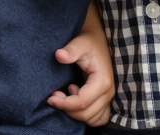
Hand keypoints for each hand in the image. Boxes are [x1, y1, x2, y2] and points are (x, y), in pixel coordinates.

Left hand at [49, 0, 114, 125]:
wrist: (98, 41)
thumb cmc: (89, 42)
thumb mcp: (80, 43)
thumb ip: (70, 50)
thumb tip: (59, 55)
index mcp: (102, 81)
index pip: (82, 102)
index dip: (64, 104)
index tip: (50, 97)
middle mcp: (108, 93)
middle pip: (86, 114)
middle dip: (67, 108)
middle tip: (55, 95)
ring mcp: (109, 98)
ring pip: (91, 119)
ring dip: (75, 112)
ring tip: (66, 95)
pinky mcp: (106, 100)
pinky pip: (98, 118)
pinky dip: (85, 115)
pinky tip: (76, 100)